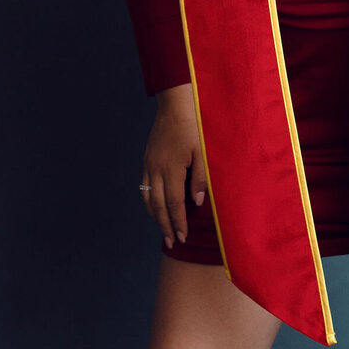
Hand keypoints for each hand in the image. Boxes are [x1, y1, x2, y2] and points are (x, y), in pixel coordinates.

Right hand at [140, 84, 207, 248]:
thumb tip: (197, 202)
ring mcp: (149, 165)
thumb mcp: (203, 152)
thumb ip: (201, 178)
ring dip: (155, 216)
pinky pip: (144, 187)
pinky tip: (154, 209)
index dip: (178, 222)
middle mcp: (157, 169)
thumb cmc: (194, 127)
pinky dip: (149, 201)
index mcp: (172, 168)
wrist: (175, 106)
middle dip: (165, 225)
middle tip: (171, 242)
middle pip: (158, 205)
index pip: (174, 203)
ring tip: (162, 231)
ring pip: (148, 198)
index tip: (182, 237)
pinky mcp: (147, 160)